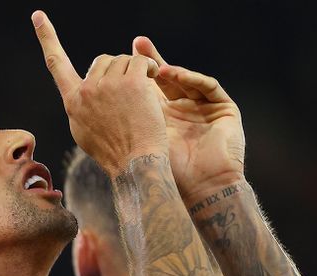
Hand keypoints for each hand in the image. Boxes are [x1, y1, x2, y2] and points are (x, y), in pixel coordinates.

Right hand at [32, 10, 166, 176]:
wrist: (134, 163)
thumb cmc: (114, 152)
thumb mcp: (85, 131)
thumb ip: (82, 106)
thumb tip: (83, 89)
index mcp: (72, 102)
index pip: (56, 64)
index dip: (47, 38)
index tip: (39, 16)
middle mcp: (86, 90)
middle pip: (101, 60)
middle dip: (117, 71)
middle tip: (129, 93)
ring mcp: (108, 85)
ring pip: (123, 60)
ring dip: (135, 71)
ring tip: (142, 95)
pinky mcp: (130, 82)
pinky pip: (140, 62)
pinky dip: (149, 69)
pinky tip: (153, 84)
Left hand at [133, 37, 245, 201]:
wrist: (201, 189)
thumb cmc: (167, 172)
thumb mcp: (139, 139)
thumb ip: (123, 119)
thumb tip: (90, 99)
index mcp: (161, 119)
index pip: (146, 89)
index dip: (134, 73)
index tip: (117, 58)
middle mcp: (183, 111)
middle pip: (165, 78)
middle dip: (150, 61)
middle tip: (137, 44)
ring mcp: (205, 109)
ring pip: (186, 80)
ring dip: (170, 70)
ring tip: (155, 68)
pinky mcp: (225, 109)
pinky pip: (208, 86)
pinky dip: (192, 79)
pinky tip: (174, 76)